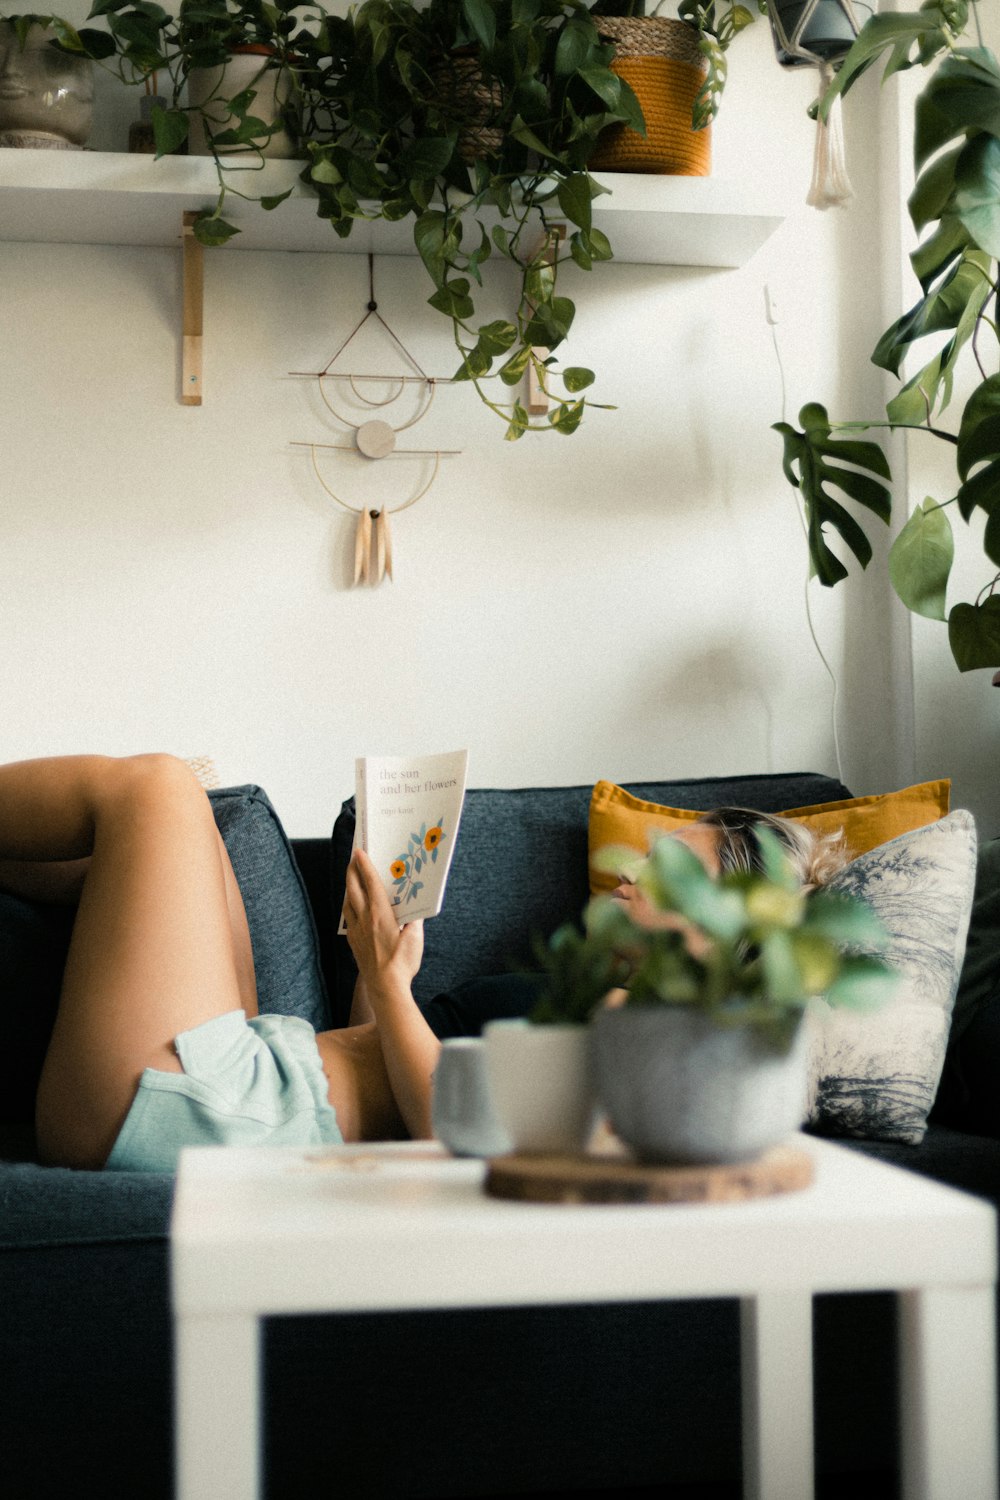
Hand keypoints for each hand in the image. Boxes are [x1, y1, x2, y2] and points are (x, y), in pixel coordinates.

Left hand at [343, 848, 423, 994]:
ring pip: (347, 903)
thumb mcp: (416, 938)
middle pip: (353, 889)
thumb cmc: (402, 963)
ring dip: (348, 888)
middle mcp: (364, 919)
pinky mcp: (354, 942)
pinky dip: (349, 907)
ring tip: (351, 880)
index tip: (359, 852)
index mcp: (380, 914)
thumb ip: (414, 921)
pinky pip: (348, 918)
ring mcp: (356, 931)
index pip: (370, 883)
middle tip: (352, 859)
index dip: (364, 866)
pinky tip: (352, 908)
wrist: (385, 987)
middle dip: (351, 871)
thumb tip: (414, 911)